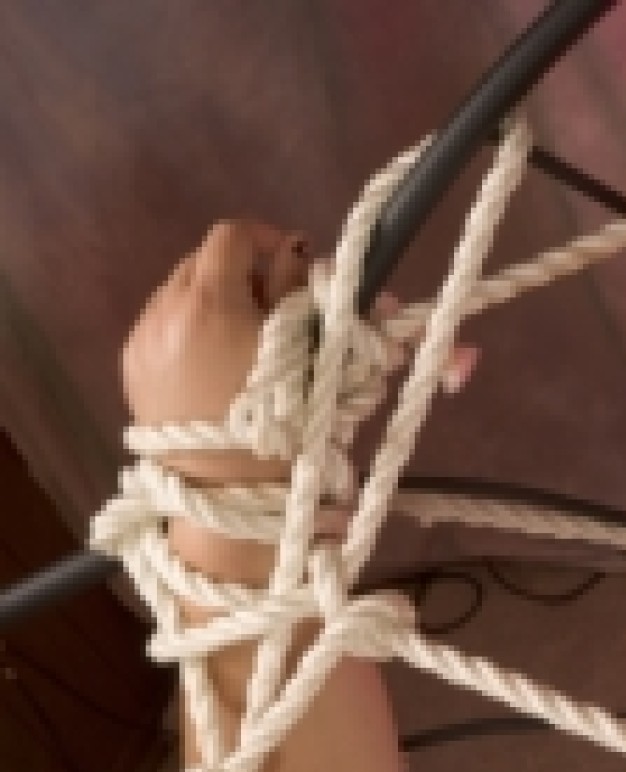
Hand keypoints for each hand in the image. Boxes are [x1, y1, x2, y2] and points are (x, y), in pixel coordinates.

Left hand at [121, 219, 309, 486]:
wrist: (229, 491)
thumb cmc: (280, 423)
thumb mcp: (305, 350)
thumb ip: (299, 289)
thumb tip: (296, 249)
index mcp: (209, 302)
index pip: (231, 236)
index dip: (265, 240)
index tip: (290, 267)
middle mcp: (165, 311)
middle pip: (201, 261)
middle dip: (239, 275)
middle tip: (269, 311)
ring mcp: (141, 339)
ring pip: (178, 292)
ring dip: (211, 301)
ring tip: (237, 341)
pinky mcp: (130, 367)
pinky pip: (160, 324)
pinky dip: (186, 330)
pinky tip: (207, 365)